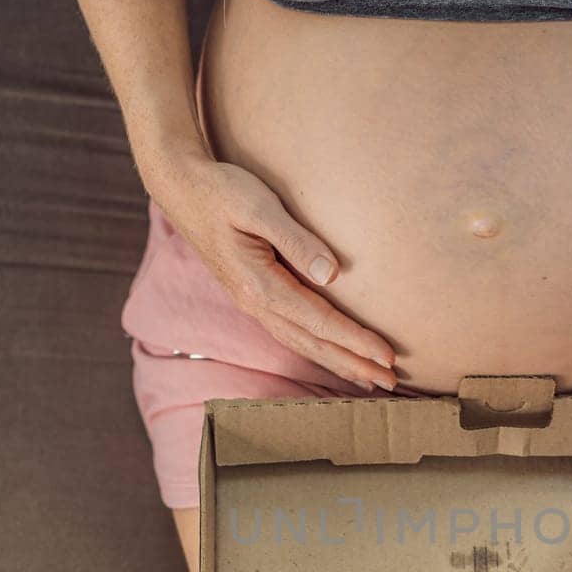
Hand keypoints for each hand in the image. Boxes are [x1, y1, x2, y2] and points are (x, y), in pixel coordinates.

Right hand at [135, 134, 397, 391]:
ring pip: (302, 344)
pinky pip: (291, 333)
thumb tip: (332, 275)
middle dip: (354, 364)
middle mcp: (255, 303)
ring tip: (369, 379)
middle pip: (313, 344)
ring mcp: (252, 303)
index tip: (388, 356)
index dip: (356, 341)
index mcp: (259, 285)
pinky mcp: (252, 296)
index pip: (320, 322)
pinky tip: (332, 354)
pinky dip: (317, 349)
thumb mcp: (259, 207)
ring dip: (338, 363)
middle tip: (391, 383)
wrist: (181, 188)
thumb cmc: (222, 191)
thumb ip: (297, 241)